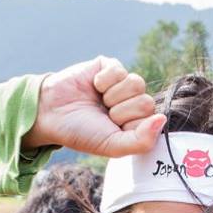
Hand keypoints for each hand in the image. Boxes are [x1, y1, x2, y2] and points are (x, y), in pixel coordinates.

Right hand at [25, 57, 164, 157]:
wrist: (51, 113)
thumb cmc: (81, 132)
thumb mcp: (112, 146)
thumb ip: (142, 140)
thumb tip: (162, 119)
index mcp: (136, 122)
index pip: (152, 120)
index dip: (130, 125)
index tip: (112, 129)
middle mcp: (132, 102)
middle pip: (146, 102)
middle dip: (120, 111)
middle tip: (103, 114)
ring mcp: (122, 83)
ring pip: (136, 84)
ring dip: (113, 95)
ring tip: (99, 100)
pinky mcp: (110, 66)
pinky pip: (119, 70)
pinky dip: (103, 81)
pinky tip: (93, 86)